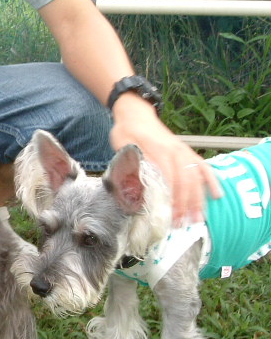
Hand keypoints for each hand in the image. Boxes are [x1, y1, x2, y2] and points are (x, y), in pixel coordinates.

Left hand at [110, 94, 222, 225]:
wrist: (135, 114)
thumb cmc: (126, 133)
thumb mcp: (121, 149)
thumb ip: (130, 166)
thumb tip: (138, 190)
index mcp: (157, 151)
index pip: (168, 178)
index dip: (170, 198)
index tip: (169, 215)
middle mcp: (174, 151)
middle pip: (185, 181)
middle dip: (184, 204)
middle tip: (182, 224)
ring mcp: (183, 150)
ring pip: (196, 176)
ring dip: (198, 199)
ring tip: (197, 218)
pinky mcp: (187, 151)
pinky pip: (203, 166)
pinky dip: (211, 180)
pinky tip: (217, 195)